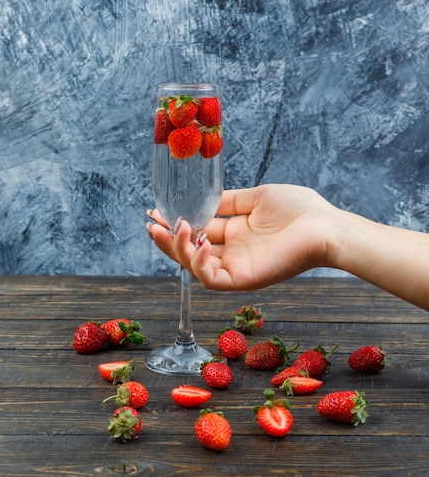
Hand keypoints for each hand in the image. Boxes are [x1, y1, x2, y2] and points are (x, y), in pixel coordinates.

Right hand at [147, 184, 337, 290]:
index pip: (198, 230)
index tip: (156, 211)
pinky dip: (198, 264)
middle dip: (168, 239)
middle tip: (152, 224)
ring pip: (195, 266)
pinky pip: (211, 278)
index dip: (176, 222)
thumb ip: (230, 201)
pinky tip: (198, 243)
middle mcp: (233, 251)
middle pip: (190, 250)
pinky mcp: (244, 279)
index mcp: (236, 232)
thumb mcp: (256, 197)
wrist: (324, 226)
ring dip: (178, 249)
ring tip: (174, 228)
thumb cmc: (299, 209)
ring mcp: (237, 266)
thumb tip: (205, 198)